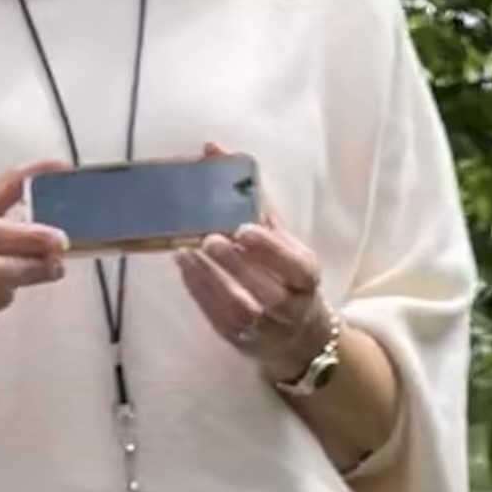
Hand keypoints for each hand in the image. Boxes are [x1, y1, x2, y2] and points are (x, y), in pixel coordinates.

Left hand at [176, 186, 336, 390]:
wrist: (299, 337)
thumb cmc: (287, 276)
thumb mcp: (283, 238)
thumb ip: (252, 197)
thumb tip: (212, 149)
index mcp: (305, 277)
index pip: (294, 266)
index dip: (269, 249)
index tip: (244, 230)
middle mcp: (289, 307)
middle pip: (263, 289)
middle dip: (233, 263)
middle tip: (209, 239)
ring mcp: (264, 329)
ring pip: (237, 307)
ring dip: (210, 278)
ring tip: (186, 251)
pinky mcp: (240, 341)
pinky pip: (218, 318)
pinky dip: (199, 292)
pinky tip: (185, 268)